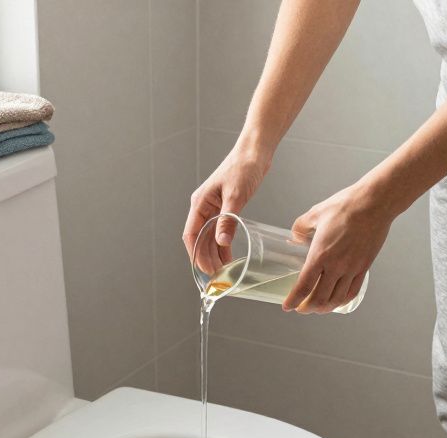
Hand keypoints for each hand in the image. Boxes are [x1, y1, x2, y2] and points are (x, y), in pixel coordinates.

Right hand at [183, 145, 271, 274]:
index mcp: (200, 203)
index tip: (205, 270)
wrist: (255, 151)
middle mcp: (204, 207)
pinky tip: (229, 257)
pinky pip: (220, 231)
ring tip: (223, 272)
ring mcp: (214, 208)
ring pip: (209, 237)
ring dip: (214, 254)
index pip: (191, 234)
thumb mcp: (236, 195)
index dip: (196, 254)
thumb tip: (222, 243)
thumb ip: (228, 220)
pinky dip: (223, 245)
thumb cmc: (243, 167)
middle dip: (206, 258)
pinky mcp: (225, 208)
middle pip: (199, 239)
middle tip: (217, 276)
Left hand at [283, 183, 394, 313]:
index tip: (287, 306)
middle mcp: (336, 266)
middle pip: (319, 298)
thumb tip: (295, 236)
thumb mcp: (316, 213)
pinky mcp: (364, 267)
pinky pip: (352, 291)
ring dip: (325, 308)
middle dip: (307, 308)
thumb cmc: (346, 206)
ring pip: (336, 299)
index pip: (304, 286)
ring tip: (317, 307)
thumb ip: (301, 227)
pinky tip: (337, 300)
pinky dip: (342, 300)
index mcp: (320, 254)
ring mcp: (352, 268)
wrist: (374, 203)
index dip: (293, 300)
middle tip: (301, 308)